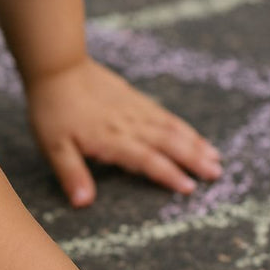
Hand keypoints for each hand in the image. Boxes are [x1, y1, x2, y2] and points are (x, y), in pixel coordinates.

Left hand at [25, 56, 222, 206]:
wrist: (58, 66)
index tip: (189, 188)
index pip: (147, 160)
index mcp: (112, 138)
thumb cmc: (52, 109)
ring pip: (171, 127)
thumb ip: (71, 173)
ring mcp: (134, 109)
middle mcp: (129, 124)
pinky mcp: (133, 97)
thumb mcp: (54, 146)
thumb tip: (83, 203)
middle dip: (194, 159)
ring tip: (216, 156)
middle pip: (168, 143)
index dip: (169, 174)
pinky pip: (164, 114)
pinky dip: (182, 126)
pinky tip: (191, 134)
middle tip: (217, 173)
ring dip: (194, 142)